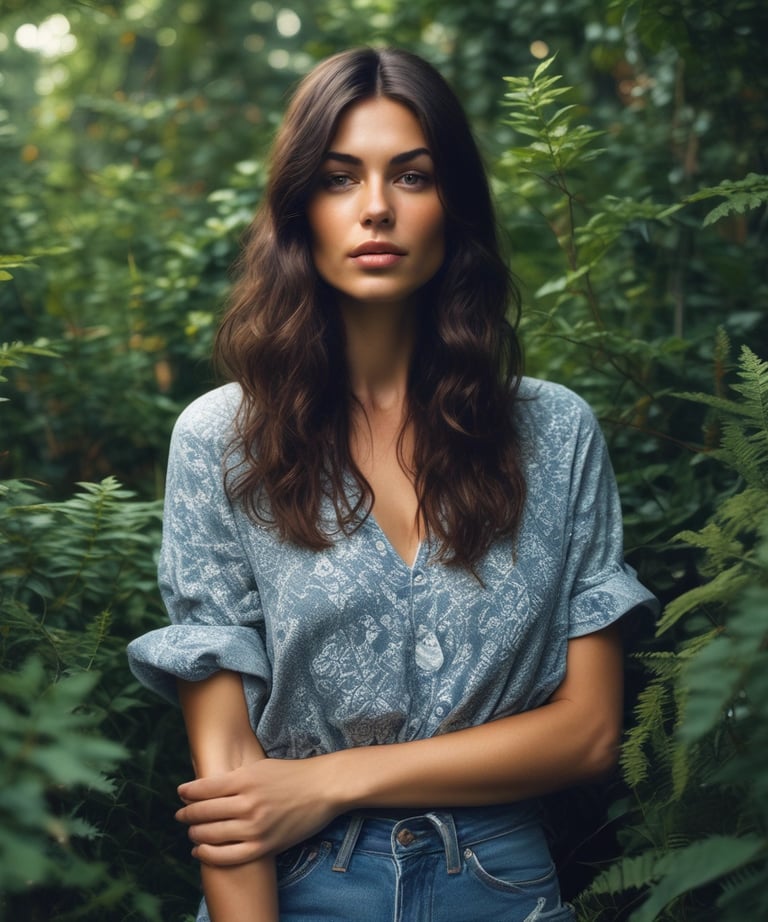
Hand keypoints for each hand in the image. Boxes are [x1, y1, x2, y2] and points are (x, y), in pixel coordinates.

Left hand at [175, 755, 340, 865]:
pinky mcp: (265, 846)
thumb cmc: (292, 775)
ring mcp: (256, 827)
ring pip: (212, 835)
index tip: (180, 794)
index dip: (187, 793)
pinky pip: (228, 856)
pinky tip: (201, 851)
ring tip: (192, 833)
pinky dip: (209, 855)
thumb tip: (206, 786)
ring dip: (195, 834)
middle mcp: (248, 804)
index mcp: (245, 779)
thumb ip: (235, 778)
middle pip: (203, 813)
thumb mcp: (260, 766)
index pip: (204, 789)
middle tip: (181, 815)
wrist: (323, 789)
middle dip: (187, 815)